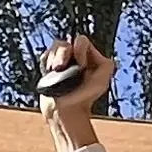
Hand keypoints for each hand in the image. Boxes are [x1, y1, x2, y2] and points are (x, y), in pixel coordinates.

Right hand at [39, 34, 112, 149]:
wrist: (66, 110)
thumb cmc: (85, 97)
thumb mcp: (103, 81)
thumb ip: (106, 65)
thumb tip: (88, 55)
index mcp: (88, 55)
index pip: (81, 41)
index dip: (79, 50)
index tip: (80, 66)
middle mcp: (74, 55)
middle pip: (64, 42)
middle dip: (61, 53)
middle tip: (60, 68)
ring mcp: (61, 59)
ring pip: (54, 47)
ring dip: (53, 58)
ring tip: (54, 71)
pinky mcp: (49, 66)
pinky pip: (45, 55)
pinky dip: (46, 62)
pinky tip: (50, 72)